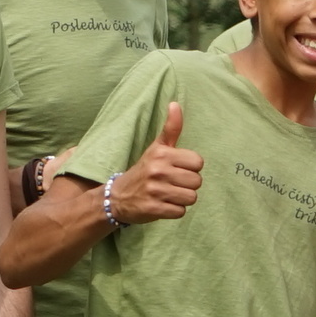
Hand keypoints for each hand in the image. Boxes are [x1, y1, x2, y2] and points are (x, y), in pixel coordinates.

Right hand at [116, 103, 203, 226]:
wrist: (117, 196)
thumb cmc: (144, 169)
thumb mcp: (157, 148)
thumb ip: (171, 128)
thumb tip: (175, 103)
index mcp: (162, 154)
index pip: (198, 163)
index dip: (191, 168)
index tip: (178, 169)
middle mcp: (158, 171)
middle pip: (197, 182)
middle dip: (188, 185)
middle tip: (173, 184)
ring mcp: (155, 191)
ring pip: (191, 198)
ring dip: (182, 199)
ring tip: (169, 194)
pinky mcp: (153, 209)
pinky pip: (180, 212)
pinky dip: (174, 211)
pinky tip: (163, 204)